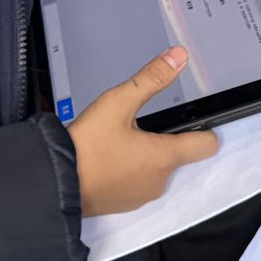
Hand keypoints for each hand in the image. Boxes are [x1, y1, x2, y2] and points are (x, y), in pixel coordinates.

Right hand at [70, 46, 219, 216]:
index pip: (207, 145)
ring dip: (145, 153)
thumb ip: (151, 79)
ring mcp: (141, 196)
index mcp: (164, 156)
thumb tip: (179, 56)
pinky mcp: (123, 204)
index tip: (193, 117)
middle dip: (164, 137)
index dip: (205, 129)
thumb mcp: (117, 103)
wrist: (52, 183)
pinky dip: (129, 169)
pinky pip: (137, 182)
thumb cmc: (88, 144)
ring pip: (155, 168)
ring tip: (120, 136)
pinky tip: (108, 155)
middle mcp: (159, 181)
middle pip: (178, 154)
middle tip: (140, 120)